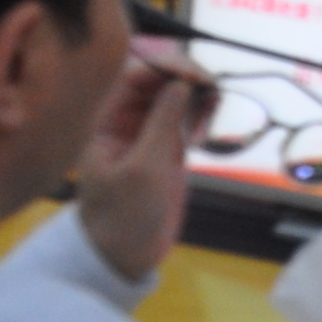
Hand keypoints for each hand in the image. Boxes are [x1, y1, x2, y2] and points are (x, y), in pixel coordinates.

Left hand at [73, 58, 197, 283]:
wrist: (125, 255)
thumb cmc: (123, 214)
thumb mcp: (143, 169)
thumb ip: (162, 123)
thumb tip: (181, 82)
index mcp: (107, 122)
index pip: (134, 77)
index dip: (164, 66)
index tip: (195, 74)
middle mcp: (127, 121)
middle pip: (158, 81)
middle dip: (186, 77)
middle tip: (212, 88)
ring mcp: (150, 134)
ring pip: (176, 96)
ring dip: (198, 94)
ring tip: (214, 106)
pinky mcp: (169, 148)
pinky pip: (187, 117)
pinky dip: (202, 112)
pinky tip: (209, 123)